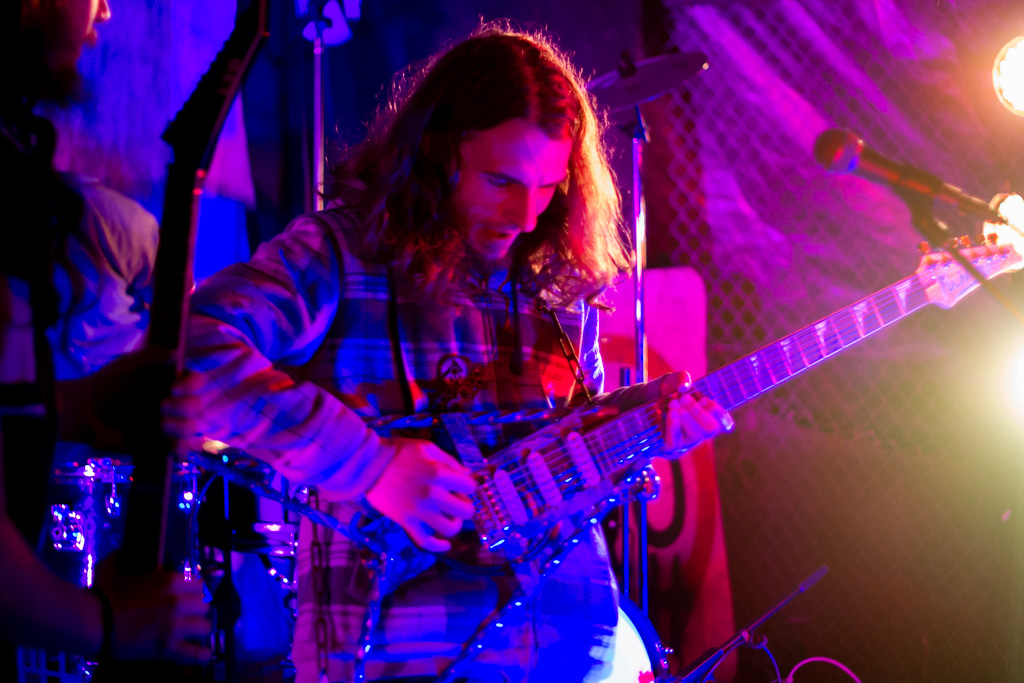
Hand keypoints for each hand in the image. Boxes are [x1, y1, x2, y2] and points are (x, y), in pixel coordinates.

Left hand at [58, 347, 218, 451]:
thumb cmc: (108, 382)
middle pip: (197, 406)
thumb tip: (178, 353)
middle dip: (182, 406)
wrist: (86, 410)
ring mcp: (169, 425)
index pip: (198, 382)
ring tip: (158, 424)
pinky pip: (180, 450)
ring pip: (191, 428)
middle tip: (158, 405)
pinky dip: (179, 449)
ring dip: (179, 426)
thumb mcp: (130, 363)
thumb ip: (154, 356)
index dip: (193, 385)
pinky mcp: (159, 445)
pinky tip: (169, 444)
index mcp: (172, 382)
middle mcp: (174, 403)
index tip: (174, 388)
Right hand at [94, 556, 209, 661]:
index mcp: (170, 581)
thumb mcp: (115, 565)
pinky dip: (200, 655)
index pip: (199, 585)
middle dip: (196, 611)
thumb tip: (127, 552)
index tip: (189, 597)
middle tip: (188, 616)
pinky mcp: (167, 648)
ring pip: (205, 627)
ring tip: (193, 633)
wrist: (92, 622)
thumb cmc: (102, 593)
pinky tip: (204, 655)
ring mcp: (175, 626)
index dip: (194, 592)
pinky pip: (193, 653)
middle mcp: (178, 601)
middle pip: (204, 606)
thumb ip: (126, 556)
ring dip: (198, 630)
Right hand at [364, 436, 477, 551]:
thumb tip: (467, 474)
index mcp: (439, 474)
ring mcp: (419, 511)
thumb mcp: (428, 448)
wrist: (368, 465)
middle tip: (458, 502)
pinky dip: (437, 546)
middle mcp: (432, 495)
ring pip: (450, 528)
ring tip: (450, 517)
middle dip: (466, 506)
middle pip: (466, 511)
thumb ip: (450, 461)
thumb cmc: (399, 452)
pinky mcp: (406, 522)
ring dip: (455, 524)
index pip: (470, 487)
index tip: (461, 485)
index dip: (468, 486)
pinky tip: (445, 544)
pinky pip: (425, 541)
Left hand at [661, 371, 733, 457]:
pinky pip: (674, 442)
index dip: (722, 415)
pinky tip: (663, 414)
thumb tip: (685, 386)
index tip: (706, 400)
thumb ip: (681, 378)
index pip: (723, 422)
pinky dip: (671, 426)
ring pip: (696, 436)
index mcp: (707, 416)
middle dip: (699, 412)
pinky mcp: (671, 449)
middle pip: (711, 428)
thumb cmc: (664, 394)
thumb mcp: (671, 381)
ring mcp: (687, 443)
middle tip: (684, 398)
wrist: (641, 404)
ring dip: (685, 418)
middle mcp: (700, 432)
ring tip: (672, 404)